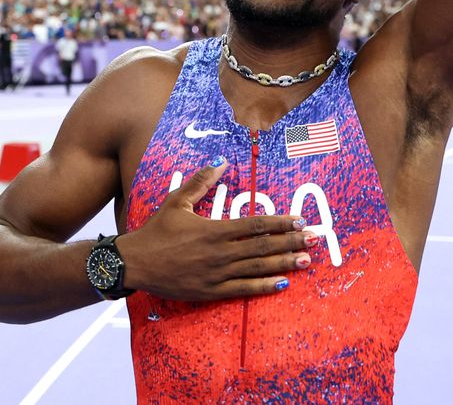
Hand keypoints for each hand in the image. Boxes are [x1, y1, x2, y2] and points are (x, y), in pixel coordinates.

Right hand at [117, 160, 312, 300]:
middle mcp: (220, 252)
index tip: (300, 221)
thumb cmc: (156, 231)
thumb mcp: (177, 201)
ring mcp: (217, 274)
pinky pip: (243, 289)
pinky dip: (264, 287)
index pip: (255, 225)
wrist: (135, 263)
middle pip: (263, 246)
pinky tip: (282, 283)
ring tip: (306, 260)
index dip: (280, 223)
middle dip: (292, 242)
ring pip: (258, 268)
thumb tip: (221, 161)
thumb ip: (201, 181)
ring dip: (285, 263)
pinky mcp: (211, 291)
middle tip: (316, 240)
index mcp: (214, 229)